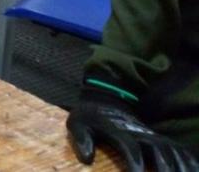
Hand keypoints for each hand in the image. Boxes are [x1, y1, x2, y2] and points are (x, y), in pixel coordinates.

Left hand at [67, 88, 198, 170]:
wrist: (106, 100)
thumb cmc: (90, 116)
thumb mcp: (77, 123)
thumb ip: (80, 138)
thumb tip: (86, 158)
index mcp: (119, 130)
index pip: (130, 147)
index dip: (135, 162)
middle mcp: (140, 132)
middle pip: (160, 150)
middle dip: (166, 168)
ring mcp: (153, 135)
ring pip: (173, 151)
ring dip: (182, 166)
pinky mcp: (160, 139)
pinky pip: (180, 150)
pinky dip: (190, 160)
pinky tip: (194, 170)